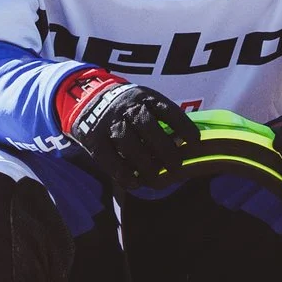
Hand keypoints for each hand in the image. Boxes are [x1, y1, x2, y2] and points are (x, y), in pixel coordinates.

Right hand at [56, 69, 198, 192]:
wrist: (86, 98)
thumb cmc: (126, 107)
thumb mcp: (143, 101)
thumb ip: (160, 118)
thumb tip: (182, 144)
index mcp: (145, 97)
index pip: (167, 110)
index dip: (183, 126)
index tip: (195, 142)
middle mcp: (128, 108)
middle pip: (149, 129)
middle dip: (165, 150)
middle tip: (176, 168)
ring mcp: (110, 123)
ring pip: (130, 145)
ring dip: (146, 165)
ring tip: (156, 180)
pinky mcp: (95, 139)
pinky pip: (110, 159)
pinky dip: (123, 174)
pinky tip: (135, 184)